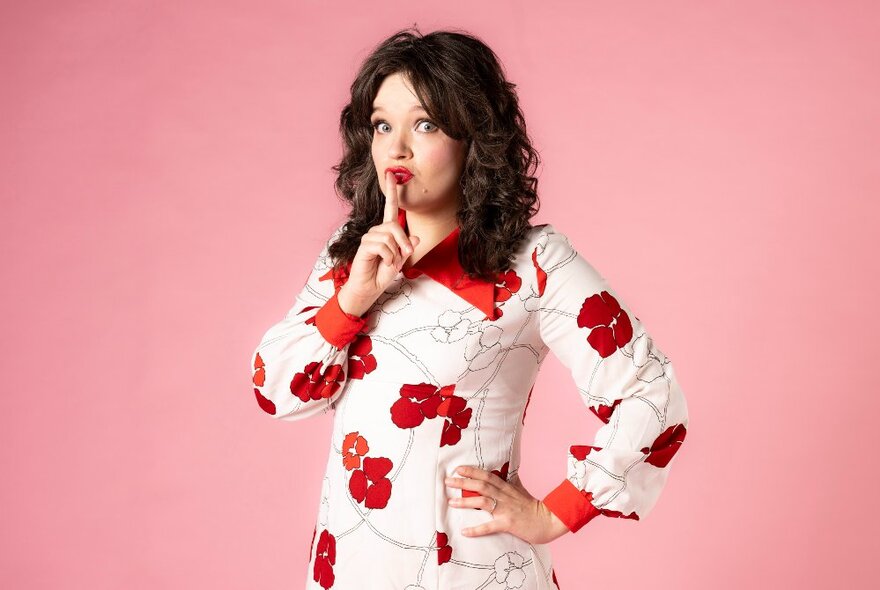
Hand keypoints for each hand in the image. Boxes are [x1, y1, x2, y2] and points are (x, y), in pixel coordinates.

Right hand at [338, 170, 420, 314]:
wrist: (369, 287)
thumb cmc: (383, 272)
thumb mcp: (400, 259)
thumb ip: (407, 247)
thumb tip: (415, 237)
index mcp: (387, 231)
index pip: (390, 207)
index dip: (391, 191)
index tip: (391, 174)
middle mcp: (377, 231)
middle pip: (395, 226)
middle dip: (404, 241)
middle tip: (406, 254)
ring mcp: (369, 237)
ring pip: (389, 237)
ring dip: (395, 253)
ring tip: (390, 263)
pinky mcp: (364, 245)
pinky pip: (382, 246)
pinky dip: (388, 257)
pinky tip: (383, 263)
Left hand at [444, 465, 570, 544]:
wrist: (549, 520)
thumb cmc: (533, 507)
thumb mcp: (520, 491)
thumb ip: (510, 482)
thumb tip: (502, 473)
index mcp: (507, 488)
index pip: (487, 476)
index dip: (472, 471)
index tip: (458, 469)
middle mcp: (505, 496)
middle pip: (481, 485)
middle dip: (463, 482)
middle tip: (447, 481)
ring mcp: (506, 509)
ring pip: (483, 502)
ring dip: (466, 501)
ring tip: (451, 502)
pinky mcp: (508, 524)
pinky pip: (490, 526)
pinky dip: (477, 529)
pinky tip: (465, 531)